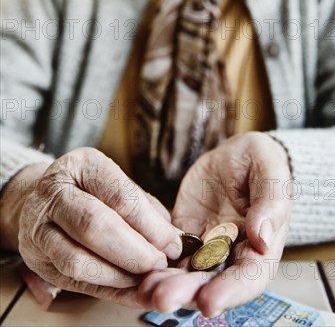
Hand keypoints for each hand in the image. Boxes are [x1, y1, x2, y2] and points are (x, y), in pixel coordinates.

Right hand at [15, 148, 181, 306]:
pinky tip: (132, 290)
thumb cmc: (90, 190)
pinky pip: (72, 282)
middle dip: (134, 250)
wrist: (41, 199)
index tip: (174, 243)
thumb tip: (176, 239)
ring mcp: (38, 227)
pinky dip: (108, 289)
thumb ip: (145, 209)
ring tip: (146, 277)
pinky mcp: (36, 260)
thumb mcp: (116, 183)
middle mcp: (54, 192)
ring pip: (77, 260)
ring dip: (119, 275)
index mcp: (81, 165)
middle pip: (94, 225)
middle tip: (160, 263)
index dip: (149, 224)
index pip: (118, 194)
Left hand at [138, 132, 292, 316]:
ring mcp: (206, 245)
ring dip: (167, 284)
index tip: (209, 302)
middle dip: (188, 293)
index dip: (231, 291)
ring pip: (187, 273)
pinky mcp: (184, 235)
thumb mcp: (270, 170)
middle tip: (163, 298)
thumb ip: (270, 202)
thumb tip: (262, 238)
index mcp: (262, 243)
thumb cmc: (259, 160)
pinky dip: (155, 263)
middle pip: (212, 282)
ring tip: (145, 288)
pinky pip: (169, 253)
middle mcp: (234, 252)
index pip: (250, 276)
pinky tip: (138, 269)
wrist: (234, 154)